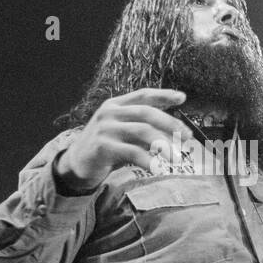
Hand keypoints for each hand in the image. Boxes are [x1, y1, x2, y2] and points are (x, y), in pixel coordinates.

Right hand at [57, 87, 187, 188]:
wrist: (75, 165)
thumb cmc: (104, 149)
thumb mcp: (121, 133)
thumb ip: (141, 128)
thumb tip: (173, 132)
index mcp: (115, 105)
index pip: (143, 94)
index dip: (163, 94)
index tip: (182, 98)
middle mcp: (110, 113)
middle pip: (147, 113)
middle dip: (171, 124)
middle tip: (187, 136)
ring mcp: (105, 128)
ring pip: (142, 131)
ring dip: (164, 145)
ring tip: (177, 158)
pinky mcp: (103, 146)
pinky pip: (132, 152)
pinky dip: (149, 160)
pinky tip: (158, 168)